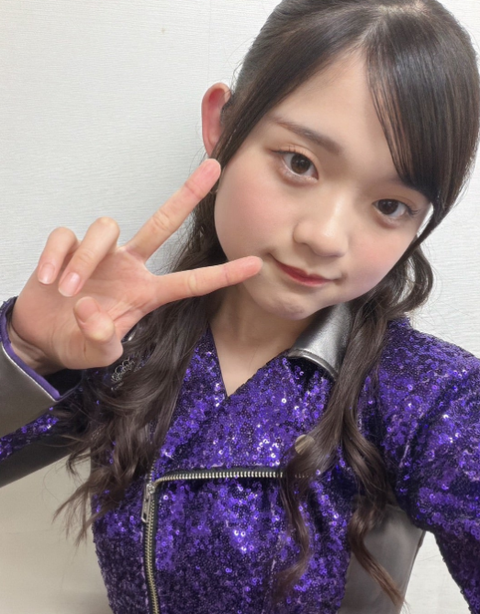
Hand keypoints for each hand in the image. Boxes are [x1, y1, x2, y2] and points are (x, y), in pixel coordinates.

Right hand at [10, 160, 261, 373]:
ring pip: (105, 228)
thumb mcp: (96, 353)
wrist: (42, 334)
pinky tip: (48, 280)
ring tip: (67, 292)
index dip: (222, 274)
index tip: (255, 264)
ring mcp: (101, 254)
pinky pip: (66, 236)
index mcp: (146, 293)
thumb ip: (101, 341)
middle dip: (188, 194)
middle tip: (215, 167)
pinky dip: (55, 258)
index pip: (190, 282)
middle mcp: (130, 266)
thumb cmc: (77, 340)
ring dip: (85, 260)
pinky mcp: (68, 247)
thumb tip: (92, 312)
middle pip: (163, 222)